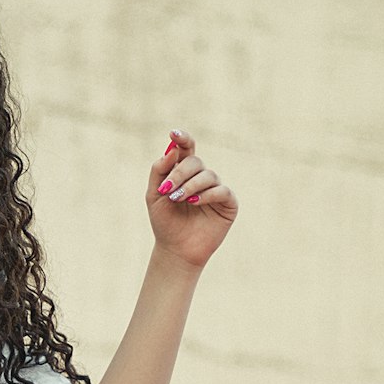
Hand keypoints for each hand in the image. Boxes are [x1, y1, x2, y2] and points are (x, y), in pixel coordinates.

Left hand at [146, 128, 237, 268]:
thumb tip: (170, 149)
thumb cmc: (165, 222)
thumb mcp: (154, 195)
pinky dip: (207, 194)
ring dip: (190, 186)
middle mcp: (202, 177)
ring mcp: (216, 188)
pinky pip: (221, 190)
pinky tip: (195, 202)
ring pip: (208, 175)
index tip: (173, 134)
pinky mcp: (228, 203)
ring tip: (178, 199)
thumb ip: (159, 171)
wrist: (175, 249)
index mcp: (184, 173)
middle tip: (167, 190)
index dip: (182, 139)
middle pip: (195, 162)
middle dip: (179, 174)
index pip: (186, 149)